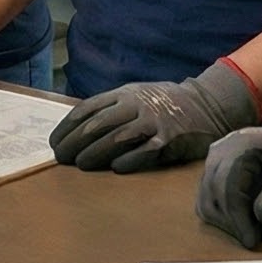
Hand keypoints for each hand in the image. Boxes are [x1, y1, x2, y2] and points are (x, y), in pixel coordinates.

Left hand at [51, 61, 257, 172]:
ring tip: (80, 164)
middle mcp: (136, 105)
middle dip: (75, 141)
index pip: (88, 109)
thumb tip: (78, 129)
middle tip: (60, 157)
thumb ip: (111, 108)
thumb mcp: (135, 96)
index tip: (54, 141)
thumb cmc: (164, 103)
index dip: (67, 126)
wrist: (207, 104)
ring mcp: (154, 122)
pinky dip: (130, 160)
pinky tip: (115, 168)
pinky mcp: (171, 140)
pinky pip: (146, 151)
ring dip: (95, 152)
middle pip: (98, 124)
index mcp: (124, 94)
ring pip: (117, 137)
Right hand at [194, 115, 261, 248]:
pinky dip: (226, 216)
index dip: (237, 219)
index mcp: (240, 146)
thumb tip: (260, 217)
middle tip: (256, 239)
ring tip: (255, 230)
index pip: (226, 188)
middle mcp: (220, 152)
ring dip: (227, 222)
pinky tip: (248, 221)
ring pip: (206, 201)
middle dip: (232, 223)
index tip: (252, 242)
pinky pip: (211, 200)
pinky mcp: (218, 172)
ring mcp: (216, 161)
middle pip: (210, 197)